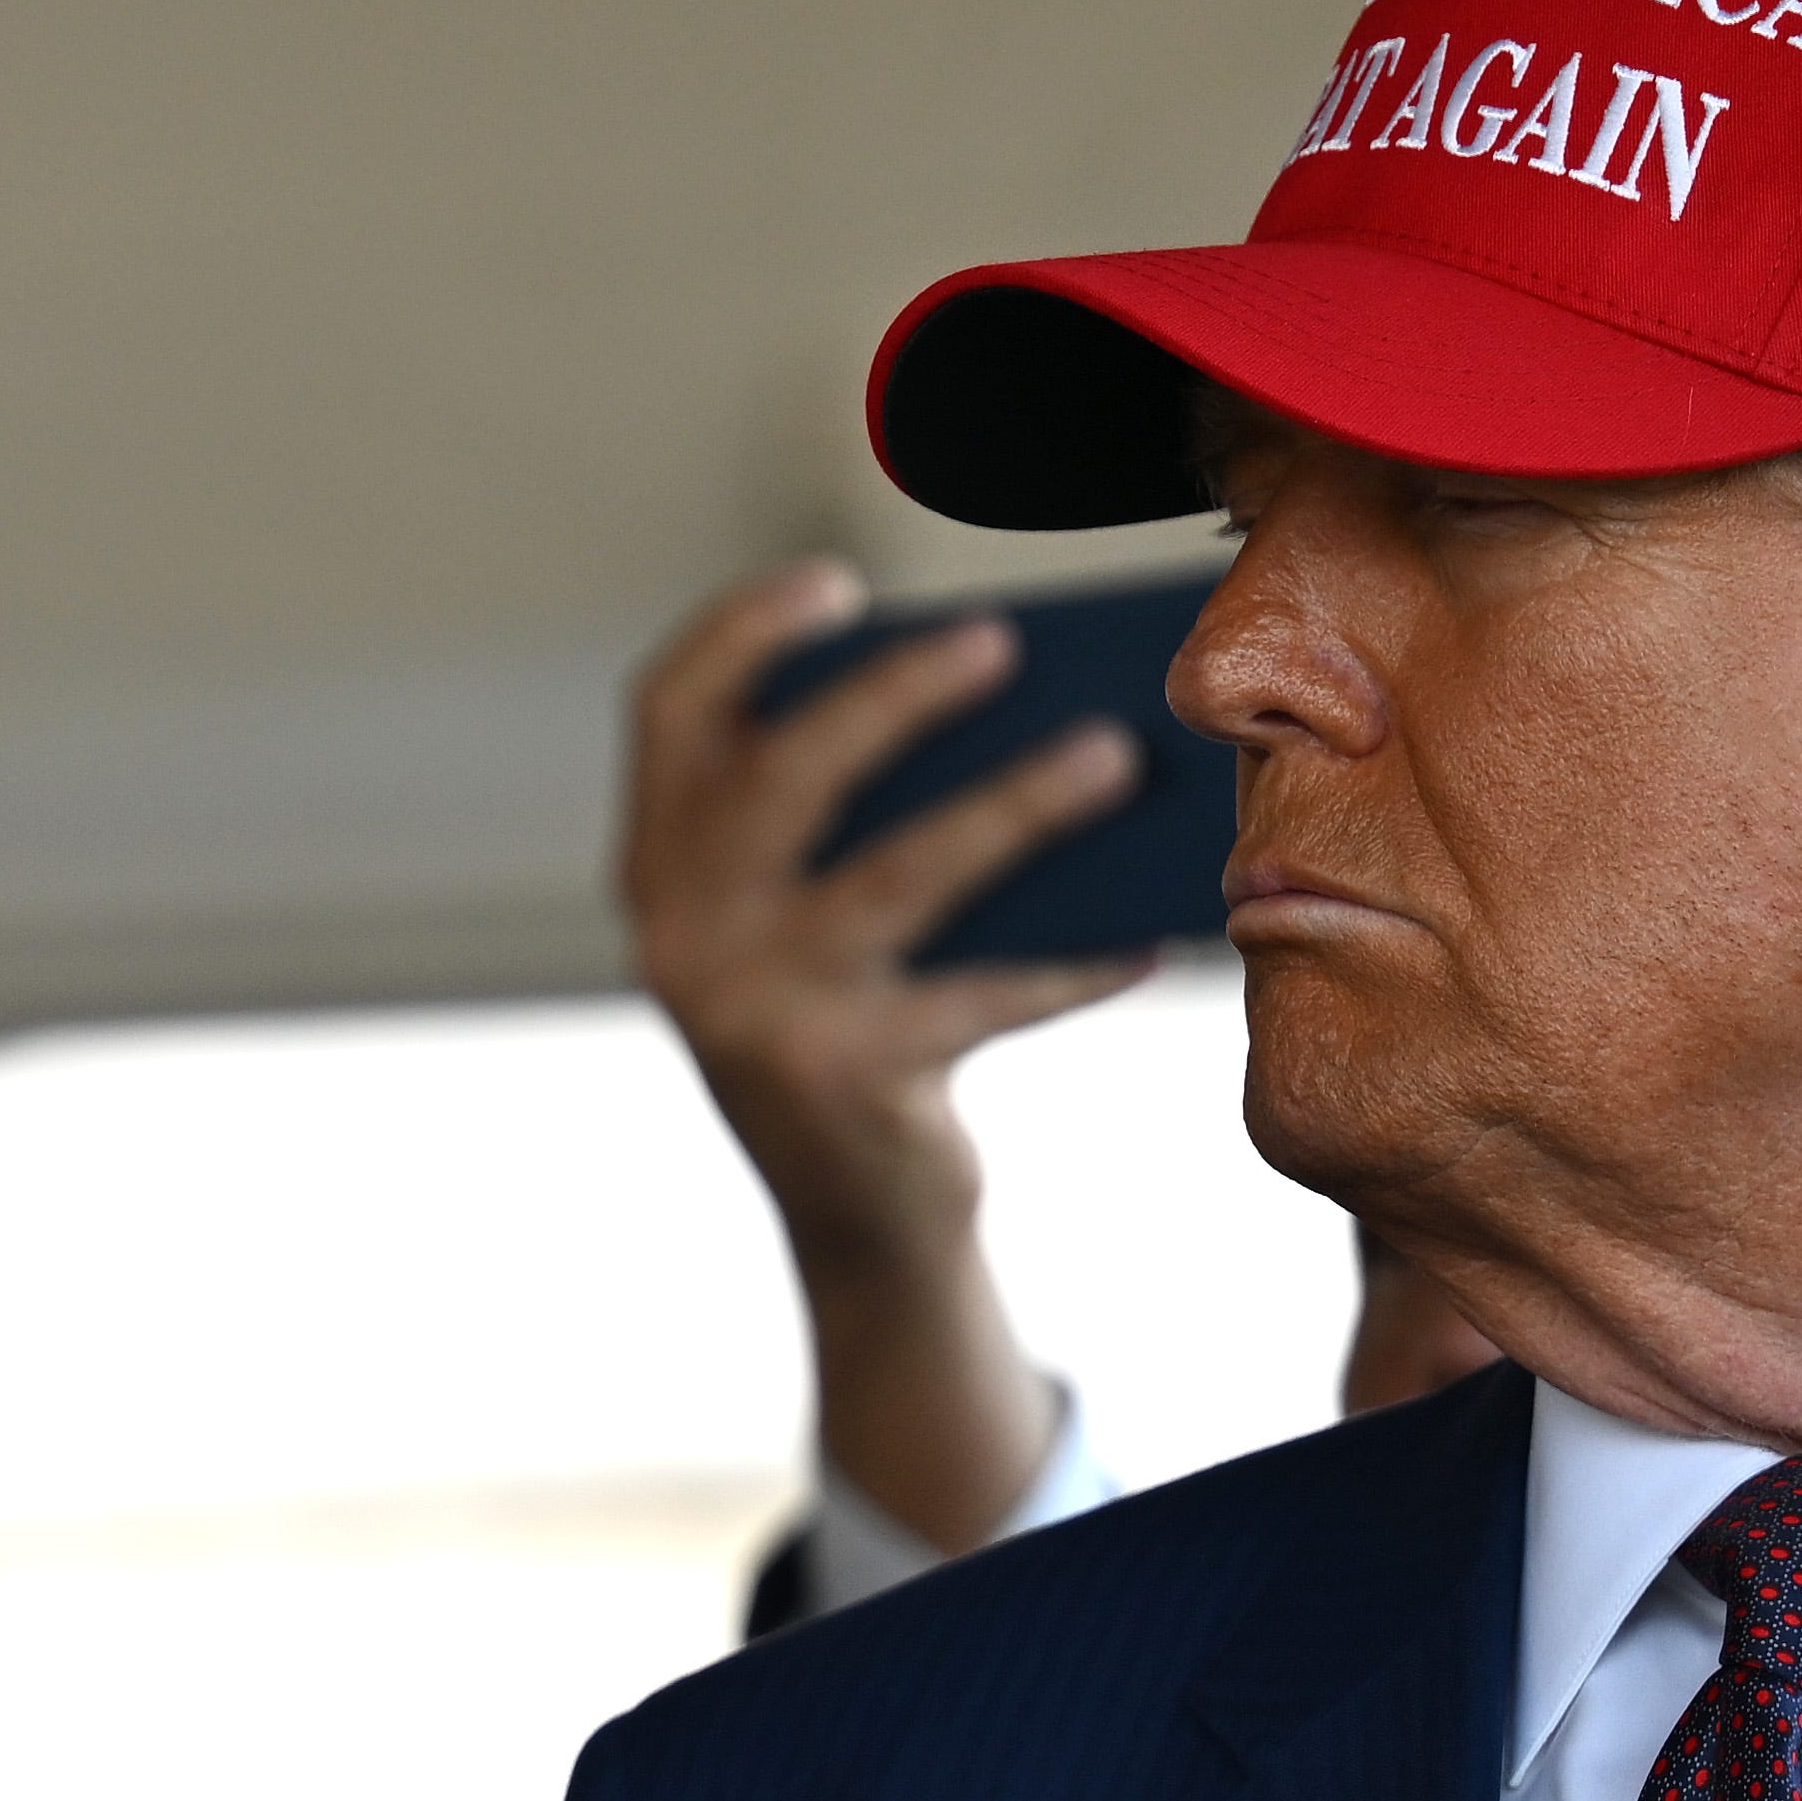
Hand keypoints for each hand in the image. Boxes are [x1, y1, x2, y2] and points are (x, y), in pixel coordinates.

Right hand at [617, 562, 1148, 1545]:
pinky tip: (1144, 932)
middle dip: (893, 698)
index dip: (742, 632)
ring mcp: (753, 1011)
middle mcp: (679, 934)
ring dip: (1013, 807)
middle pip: (781, 778)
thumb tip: (1009, 703)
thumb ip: (852, 817)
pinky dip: (1069, 962)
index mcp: (657, 866)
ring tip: (1112, 757)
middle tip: (1003, 642)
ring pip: (896, 878)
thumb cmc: (860, 1016)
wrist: (858, 1217)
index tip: (840, 583)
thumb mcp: (817, 912)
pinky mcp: (843, 1081)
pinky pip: (980, 995)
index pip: (664, 710)